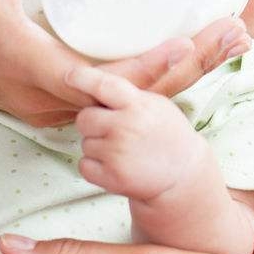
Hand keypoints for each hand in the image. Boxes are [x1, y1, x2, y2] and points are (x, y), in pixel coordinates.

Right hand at [0, 0, 253, 126]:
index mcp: (34, 67)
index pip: (103, 83)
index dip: (151, 66)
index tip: (194, 41)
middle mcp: (48, 101)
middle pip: (134, 99)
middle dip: (190, 67)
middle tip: (238, 33)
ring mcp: (52, 111)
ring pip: (129, 106)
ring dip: (179, 78)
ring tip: (230, 41)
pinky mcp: (54, 107)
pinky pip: (115, 103)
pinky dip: (153, 83)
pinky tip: (188, 56)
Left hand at [70, 68, 212, 201]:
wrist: (184, 173)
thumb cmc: (168, 134)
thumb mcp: (156, 105)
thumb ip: (127, 95)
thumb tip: (93, 83)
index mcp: (137, 105)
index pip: (102, 85)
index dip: (82, 78)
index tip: (69, 76)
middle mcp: (125, 127)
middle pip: (84, 118)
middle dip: (93, 122)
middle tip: (112, 129)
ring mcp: (117, 153)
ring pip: (85, 143)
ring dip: (98, 146)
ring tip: (123, 150)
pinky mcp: (111, 177)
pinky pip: (84, 165)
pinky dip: (95, 166)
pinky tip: (116, 164)